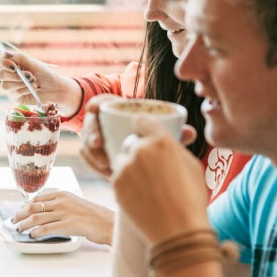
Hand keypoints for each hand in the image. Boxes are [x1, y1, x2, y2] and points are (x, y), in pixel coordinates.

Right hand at [0, 49, 81, 117]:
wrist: (55, 88)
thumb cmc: (46, 74)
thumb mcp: (34, 63)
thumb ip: (20, 58)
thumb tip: (6, 54)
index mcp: (13, 63)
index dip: (2, 61)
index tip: (14, 66)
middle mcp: (9, 75)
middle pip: (1, 74)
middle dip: (16, 76)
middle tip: (30, 75)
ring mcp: (11, 87)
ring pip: (5, 86)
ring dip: (21, 83)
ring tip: (34, 82)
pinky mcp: (14, 97)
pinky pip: (14, 93)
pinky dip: (25, 90)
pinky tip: (34, 88)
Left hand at [12, 190, 114, 244]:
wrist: (108, 222)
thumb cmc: (93, 215)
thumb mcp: (75, 202)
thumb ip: (60, 204)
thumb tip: (44, 210)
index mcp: (63, 194)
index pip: (38, 198)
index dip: (25, 205)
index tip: (20, 211)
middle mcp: (62, 201)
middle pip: (33, 207)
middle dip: (20, 214)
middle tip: (14, 220)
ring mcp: (64, 213)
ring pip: (36, 218)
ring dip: (24, 225)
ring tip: (19, 229)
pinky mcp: (68, 225)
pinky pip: (46, 228)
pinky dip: (36, 232)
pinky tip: (32, 235)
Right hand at [80, 95, 199, 179]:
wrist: (147, 160)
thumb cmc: (155, 140)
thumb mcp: (162, 134)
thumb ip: (174, 132)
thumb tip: (189, 132)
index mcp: (116, 110)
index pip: (100, 103)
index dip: (95, 103)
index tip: (93, 107)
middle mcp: (102, 123)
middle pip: (90, 126)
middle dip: (91, 134)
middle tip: (98, 143)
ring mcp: (95, 140)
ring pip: (86, 145)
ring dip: (93, 154)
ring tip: (107, 166)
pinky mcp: (93, 156)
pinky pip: (87, 159)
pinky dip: (94, 165)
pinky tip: (107, 173)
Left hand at [111, 117, 210, 244]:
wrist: (177, 231)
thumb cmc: (191, 200)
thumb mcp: (191, 166)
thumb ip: (174, 148)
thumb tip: (168, 140)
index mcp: (162, 141)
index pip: (142, 121)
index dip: (141, 127)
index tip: (141, 132)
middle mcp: (141, 150)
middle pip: (131, 143)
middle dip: (137, 152)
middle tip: (149, 170)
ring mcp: (125, 167)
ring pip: (121, 160)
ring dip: (129, 168)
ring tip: (146, 187)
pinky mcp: (115, 184)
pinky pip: (117, 177)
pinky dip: (125, 184)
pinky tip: (140, 196)